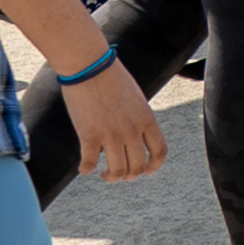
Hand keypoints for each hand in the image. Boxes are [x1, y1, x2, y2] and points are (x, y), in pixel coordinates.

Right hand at [58, 58, 165, 182]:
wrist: (91, 66)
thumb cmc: (112, 78)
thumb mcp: (135, 99)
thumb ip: (138, 118)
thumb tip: (134, 135)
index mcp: (147, 119)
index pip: (159, 151)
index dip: (154, 166)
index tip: (147, 172)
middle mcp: (133, 130)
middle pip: (138, 167)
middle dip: (129, 176)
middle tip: (118, 174)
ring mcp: (112, 134)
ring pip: (117, 171)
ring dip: (110, 178)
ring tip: (103, 174)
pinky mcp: (90, 135)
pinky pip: (89, 163)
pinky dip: (86, 170)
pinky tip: (84, 168)